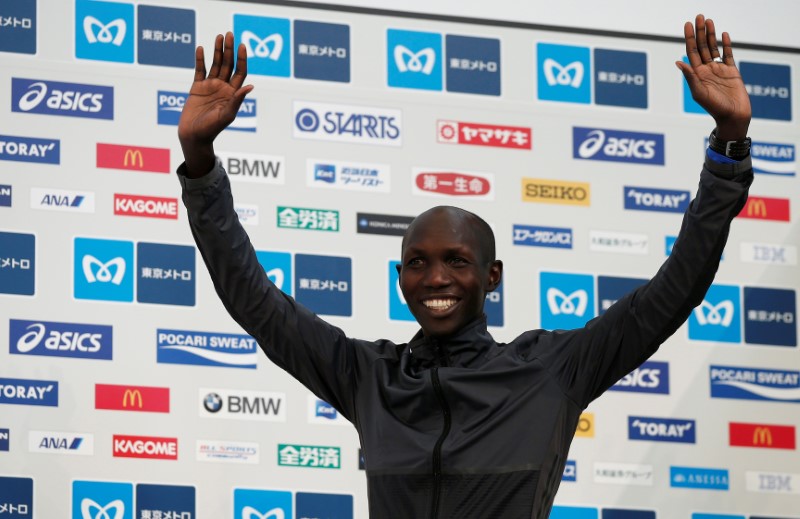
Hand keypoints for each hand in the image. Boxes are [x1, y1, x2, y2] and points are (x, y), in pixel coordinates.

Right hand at [178, 32, 252, 177]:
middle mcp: (223, 88)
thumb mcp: (227, 115)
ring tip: (219, 36)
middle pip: (229, 65)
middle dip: (230, 50)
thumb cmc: (212, 129)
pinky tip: (201, 48)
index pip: (240, 73)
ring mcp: (210, 86)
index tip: (242, 46)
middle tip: (230, 34)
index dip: (242, 59)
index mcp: (233, 94)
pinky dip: (200, 59)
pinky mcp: (197, 87)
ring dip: (218, 51)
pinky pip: (199, 70)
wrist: (194, 136)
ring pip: (216, 64)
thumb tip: (250, 86)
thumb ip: (237, 100)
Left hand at [676, 14, 750, 140]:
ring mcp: (719, 70)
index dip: (689, 38)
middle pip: (701, 46)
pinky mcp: (732, 72)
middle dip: (700, 31)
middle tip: (699, 16)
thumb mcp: (699, 93)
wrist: (733, 117)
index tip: (688, 24)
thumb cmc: (714, 108)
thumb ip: (690, 77)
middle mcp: (706, 70)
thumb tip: (678, 62)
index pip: (691, 52)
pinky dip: (726, 45)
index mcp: (696, 74)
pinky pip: (728, 55)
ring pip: (713, 48)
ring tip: (709, 21)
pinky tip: (724, 35)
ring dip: (711, 34)